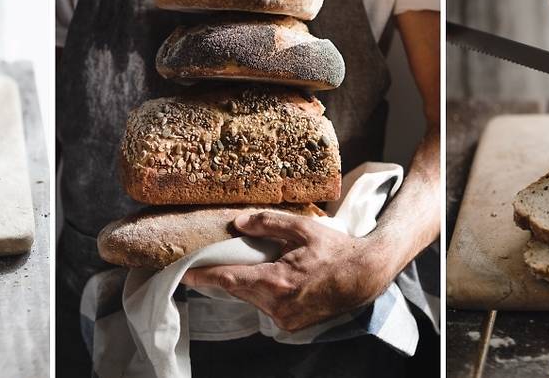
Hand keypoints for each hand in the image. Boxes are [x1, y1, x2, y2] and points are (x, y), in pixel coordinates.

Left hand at [181, 211, 396, 331]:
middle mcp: (278, 305)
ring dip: (247, 282)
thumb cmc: (335, 250)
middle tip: (211, 259)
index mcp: (278, 281)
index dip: (205, 276)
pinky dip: (262, 292)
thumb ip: (269, 224)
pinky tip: (270, 276)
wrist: (363, 277)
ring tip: (251, 262)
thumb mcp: (303, 229)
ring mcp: (285, 319)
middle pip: (239, 289)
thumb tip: (239, 223)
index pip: (231, 279)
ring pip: (252, 298)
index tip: (184, 272)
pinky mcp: (291, 325)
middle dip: (225, 275)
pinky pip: (265, 306)